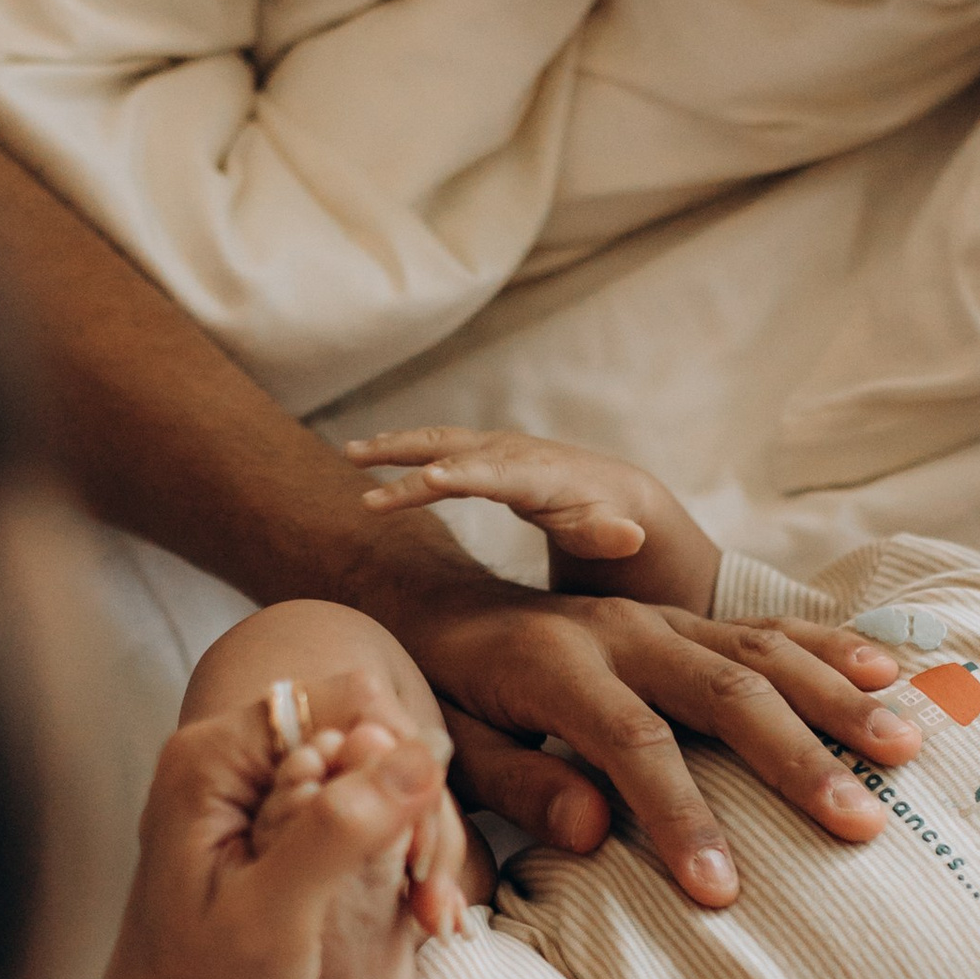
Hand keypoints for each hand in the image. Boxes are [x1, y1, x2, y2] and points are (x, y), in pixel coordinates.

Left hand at [76, 707, 444, 978]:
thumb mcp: (276, 917)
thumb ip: (340, 827)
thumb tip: (422, 754)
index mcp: (212, 760)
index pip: (349, 700)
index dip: (399, 762)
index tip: (411, 849)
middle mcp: (229, 763)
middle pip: (366, 735)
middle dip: (411, 810)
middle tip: (424, 897)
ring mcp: (252, 800)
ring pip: (371, 779)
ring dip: (412, 842)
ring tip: (425, 915)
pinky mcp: (272, 837)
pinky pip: (356, 820)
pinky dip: (392, 862)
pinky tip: (411, 914)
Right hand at [347, 426, 715, 606]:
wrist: (612, 490)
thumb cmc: (607, 520)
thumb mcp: (613, 533)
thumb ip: (614, 536)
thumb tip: (630, 536)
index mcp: (536, 475)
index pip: (494, 475)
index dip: (462, 477)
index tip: (427, 481)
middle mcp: (509, 453)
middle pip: (452, 453)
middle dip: (408, 462)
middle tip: (363, 477)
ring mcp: (492, 449)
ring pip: (436, 442)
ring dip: (392, 446)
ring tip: (349, 453)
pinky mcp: (480, 454)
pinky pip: (434, 448)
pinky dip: (400, 449)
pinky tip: (363, 454)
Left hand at [371, 561, 920, 911]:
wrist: (437, 612)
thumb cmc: (444, 700)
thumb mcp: (453, 750)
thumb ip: (520, 785)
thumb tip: (592, 831)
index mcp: (557, 667)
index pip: (635, 744)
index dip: (682, 816)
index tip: (723, 891)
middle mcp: (620, 630)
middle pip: (725, 690)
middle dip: (798, 759)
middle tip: (860, 823)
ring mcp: (660, 618)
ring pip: (762, 650)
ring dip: (838, 699)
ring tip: (905, 749)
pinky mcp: (685, 617)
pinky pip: (768, 627)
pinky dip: (831, 648)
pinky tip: (891, 673)